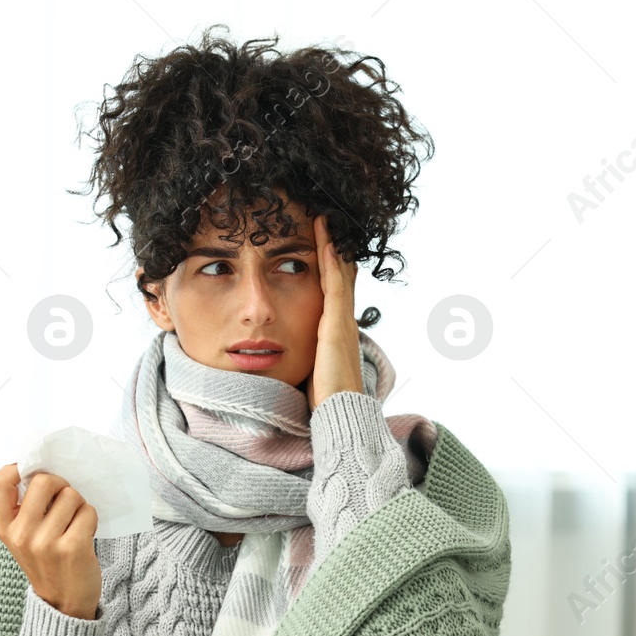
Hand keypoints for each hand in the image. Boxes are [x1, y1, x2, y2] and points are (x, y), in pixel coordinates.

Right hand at [0, 463, 101, 619]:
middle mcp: (21, 534)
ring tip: (74, 525)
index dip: (19, 467)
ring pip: (71, 495)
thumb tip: (42, 468)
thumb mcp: (23, 538)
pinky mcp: (72, 548)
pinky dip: (90, 518)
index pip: (1, 481)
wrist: (63, 604)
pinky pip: (87, 511)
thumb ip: (25, 508)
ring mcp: (46, 542)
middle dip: (61, 485)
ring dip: (78, 505)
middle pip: (44, 481)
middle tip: (64, 501)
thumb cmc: (47, 563)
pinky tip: (84, 534)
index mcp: (5, 527)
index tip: (34, 472)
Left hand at [305, 212, 361, 410]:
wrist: (339, 414)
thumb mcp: (314, 369)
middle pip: (341, 276)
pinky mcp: (336, 326)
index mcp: (337, 331)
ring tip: (326, 221)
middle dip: (334, 248)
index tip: (324, 243)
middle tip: (328, 221)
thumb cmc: (324, 399)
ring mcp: (342, 322)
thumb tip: (293, 351)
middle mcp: (343, 322)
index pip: (335, 290)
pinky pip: (334, 287)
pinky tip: (326, 244)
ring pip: (339, 275)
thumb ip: (308, 355)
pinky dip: (331, 264)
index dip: (331, 265)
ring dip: (332, 246)